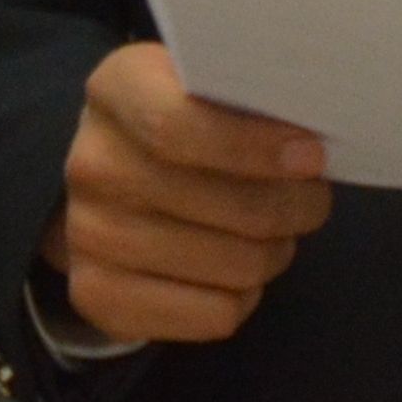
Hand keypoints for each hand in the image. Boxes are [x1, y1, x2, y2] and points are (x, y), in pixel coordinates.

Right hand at [42, 42, 330, 347]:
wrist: (112, 182)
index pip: (177, 127)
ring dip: (275, 252)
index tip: (311, 157)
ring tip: (278, 234)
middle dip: (293, 207)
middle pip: (223, 205)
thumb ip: (250, 98)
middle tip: (313, 199)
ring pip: (232, 265)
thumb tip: (312, 141)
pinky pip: (214, 315)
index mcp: (118, 90)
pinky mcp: (100, 296)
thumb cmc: (185, 124)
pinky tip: (238, 271)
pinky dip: (245, 297)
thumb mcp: (206, 86)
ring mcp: (88, 235)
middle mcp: (93, 164)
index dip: (253, 147)